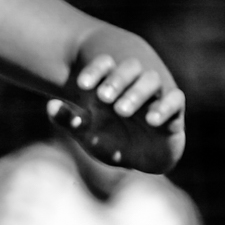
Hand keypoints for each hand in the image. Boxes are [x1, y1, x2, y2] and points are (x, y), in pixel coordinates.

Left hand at [48, 34, 185, 174]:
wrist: (142, 160)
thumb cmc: (114, 142)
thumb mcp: (88, 134)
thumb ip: (69, 121)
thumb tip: (50, 105)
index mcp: (113, 85)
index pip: (105, 65)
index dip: (94, 71)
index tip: (81, 85)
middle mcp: (135, 85)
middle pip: (130, 68)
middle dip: (116, 79)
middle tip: (102, 96)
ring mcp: (156, 97)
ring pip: (151, 81)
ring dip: (136, 93)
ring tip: (121, 110)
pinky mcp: (174, 113)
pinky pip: (175, 101)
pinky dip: (164, 108)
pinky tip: (151, 120)